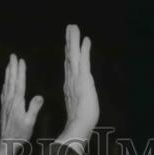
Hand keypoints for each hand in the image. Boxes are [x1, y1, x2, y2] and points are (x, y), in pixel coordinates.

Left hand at [0, 53, 42, 152]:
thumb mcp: (30, 122)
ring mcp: (6, 104)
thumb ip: (34, 108)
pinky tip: (6, 83)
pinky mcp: (4, 109)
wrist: (6, 143)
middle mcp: (10, 101)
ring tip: (9, 65)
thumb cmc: (20, 134)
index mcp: (17, 102)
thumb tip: (39, 96)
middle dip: (12, 67)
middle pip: (11, 80)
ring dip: (8, 74)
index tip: (21, 60)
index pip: (19, 83)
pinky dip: (5, 84)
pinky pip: (4, 92)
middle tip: (12, 56)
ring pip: (7, 85)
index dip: (20, 71)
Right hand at [57, 24, 98, 149]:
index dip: (69, 54)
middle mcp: (71, 80)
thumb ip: (74, 104)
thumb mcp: (77, 110)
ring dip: (74, 41)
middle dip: (69, 42)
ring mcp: (76, 79)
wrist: (79, 127)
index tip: (68, 43)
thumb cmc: (78, 123)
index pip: (69, 67)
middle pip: (70, 57)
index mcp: (70, 87)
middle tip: (70, 28)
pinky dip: (84, 50)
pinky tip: (85, 40)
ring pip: (74, 56)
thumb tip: (73, 103)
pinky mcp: (83, 80)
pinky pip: (83, 61)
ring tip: (73, 27)